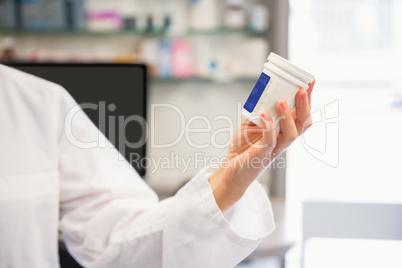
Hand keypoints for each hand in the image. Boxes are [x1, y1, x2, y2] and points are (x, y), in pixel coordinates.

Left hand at [209, 80, 314, 211]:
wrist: (231, 171)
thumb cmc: (243, 148)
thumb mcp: (250, 124)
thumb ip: (258, 111)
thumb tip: (262, 91)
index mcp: (283, 132)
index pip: (301, 115)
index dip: (308, 99)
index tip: (311, 81)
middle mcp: (283, 141)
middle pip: (303, 124)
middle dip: (305, 106)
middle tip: (301, 89)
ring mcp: (274, 150)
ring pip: (291, 134)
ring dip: (288, 116)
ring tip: (281, 101)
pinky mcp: (262, 156)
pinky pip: (270, 142)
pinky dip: (269, 128)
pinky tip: (264, 115)